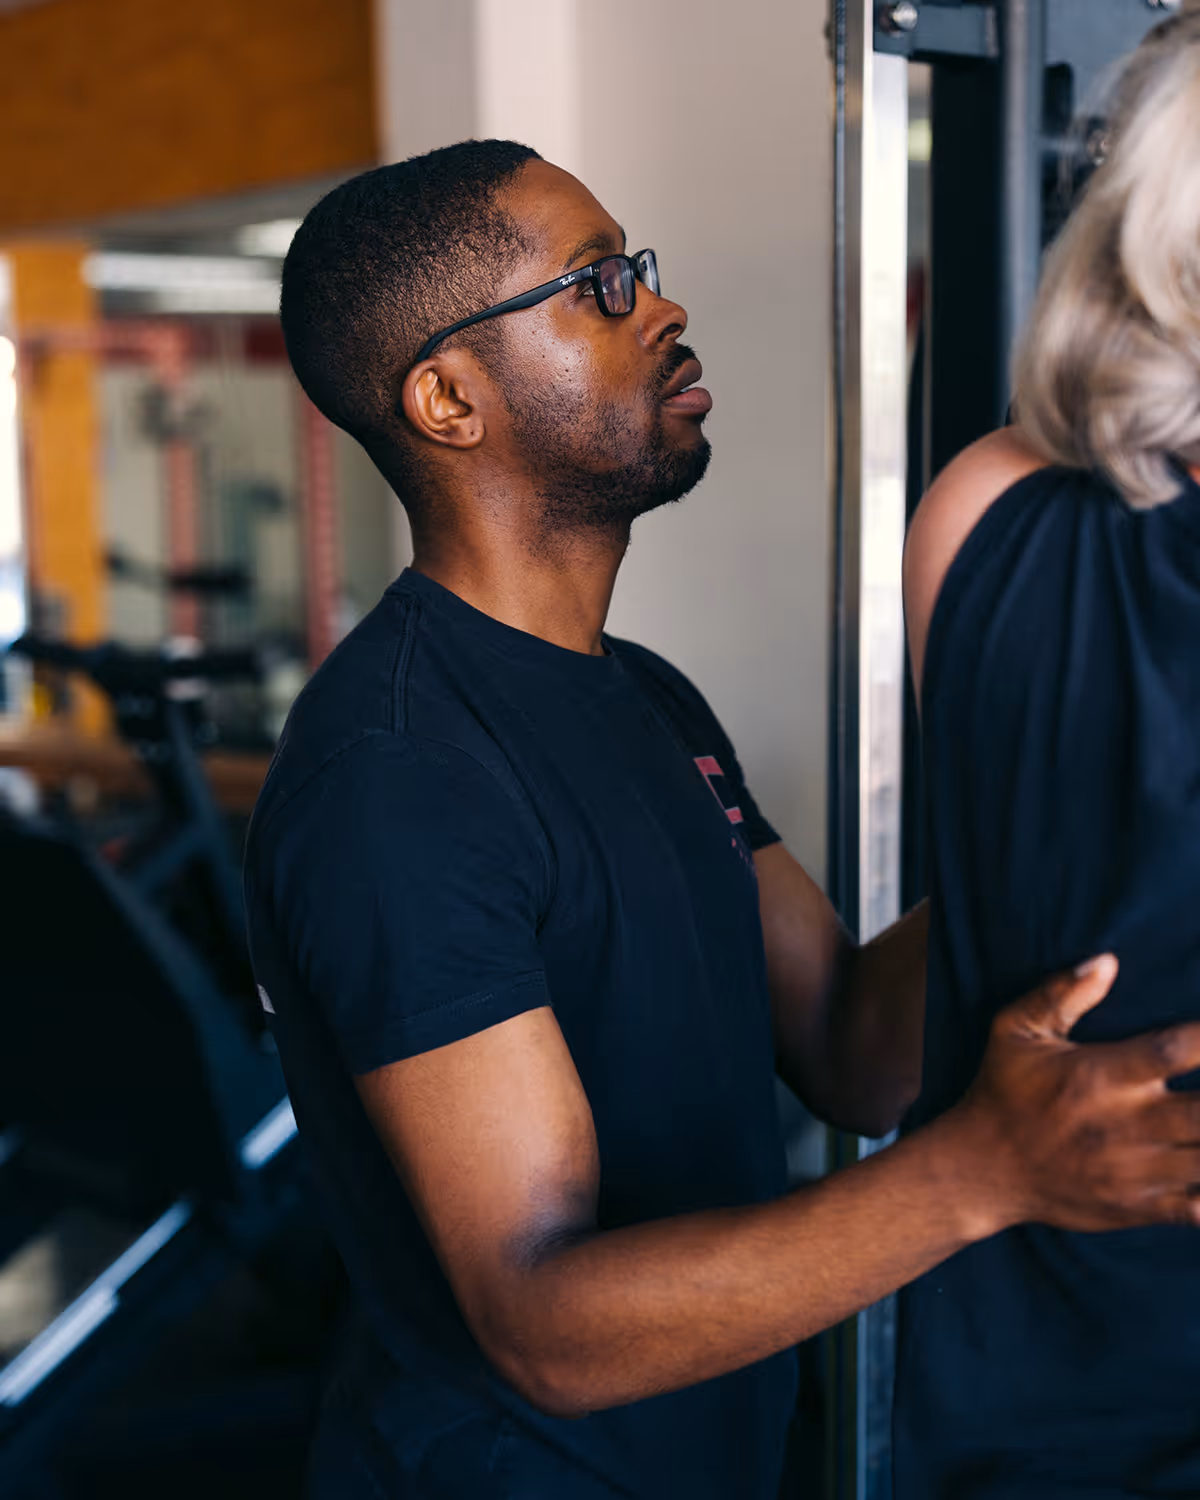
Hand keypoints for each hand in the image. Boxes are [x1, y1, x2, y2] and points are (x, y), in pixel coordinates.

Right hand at [950, 956, 1199, 1234]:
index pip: (1172, 1050)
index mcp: (1101, 1076)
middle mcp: (1125, 1124)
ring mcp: (1134, 1171)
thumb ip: (1060, 993)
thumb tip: (1107, 960)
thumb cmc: (1003, 1091)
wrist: (982, 1169)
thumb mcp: (1015, 1031)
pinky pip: (1195, 1211)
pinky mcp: (1135, 1207)